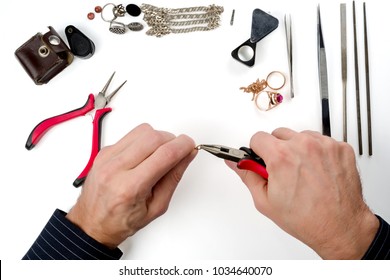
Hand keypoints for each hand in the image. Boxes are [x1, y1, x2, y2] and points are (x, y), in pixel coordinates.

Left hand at [66, 123, 196, 248]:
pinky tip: (144, 155)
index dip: (183, 146)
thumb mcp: (157, 207)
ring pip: (142, 130)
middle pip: (153, 137)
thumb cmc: (121, 220)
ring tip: (159, 155)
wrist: (92, 223)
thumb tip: (187, 155)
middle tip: (177, 152)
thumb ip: (173, 178)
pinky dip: (144, 141)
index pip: (164, 155)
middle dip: (172, 140)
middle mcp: (115, 169)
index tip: (190, 146)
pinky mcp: (104, 151)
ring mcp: (107, 158)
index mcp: (130, 187)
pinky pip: (131, 135)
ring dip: (158, 138)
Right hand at [226, 128, 378, 258]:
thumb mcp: (265, 201)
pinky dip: (317, 152)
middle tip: (283, 170)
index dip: (257, 151)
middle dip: (277, 149)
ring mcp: (325, 146)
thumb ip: (247, 175)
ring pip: (301, 135)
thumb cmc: (306, 219)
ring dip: (298, 149)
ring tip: (302, 172)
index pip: (258, 137)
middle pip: (279, 134)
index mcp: (281, 157)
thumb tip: (234, 163)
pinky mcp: (341, 148)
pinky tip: (317, 170)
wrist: (340, 227)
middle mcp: (304, 146)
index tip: (262, 159)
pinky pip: (321, 141)